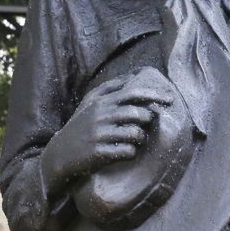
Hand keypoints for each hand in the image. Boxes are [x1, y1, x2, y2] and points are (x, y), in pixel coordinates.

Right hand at [41, 69, 174, 191]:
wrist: (59, 155)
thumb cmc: (79, 127)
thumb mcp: (90, 103)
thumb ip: (110, 88)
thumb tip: (134, 75)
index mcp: (100, 102)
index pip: (133, 93)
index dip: (154, 95)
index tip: (170, 99)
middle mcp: (100, 115)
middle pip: (138, 114)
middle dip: (146, 121)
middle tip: (143, 126)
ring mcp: (100, 134)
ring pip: (136, 133)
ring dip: (140, 138)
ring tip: (133, 140)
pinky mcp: (99, 152)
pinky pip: (128, 151)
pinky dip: (131, 153)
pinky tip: (124, 152)